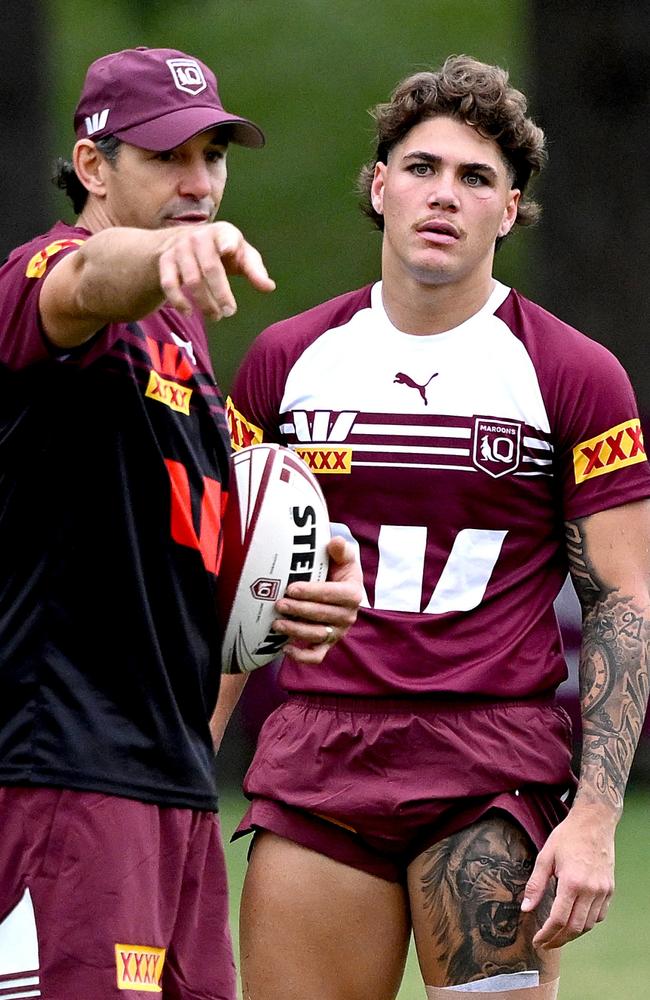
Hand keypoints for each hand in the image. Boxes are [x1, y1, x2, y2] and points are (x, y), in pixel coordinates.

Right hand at [158, 221, 274, 319]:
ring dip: (204, 302)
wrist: (186, 240)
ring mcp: (180, 248)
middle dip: (221, 293)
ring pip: (191, 279)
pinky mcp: (165, 261)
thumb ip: (255, 270)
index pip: (225, 236)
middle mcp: (199, 237)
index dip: (227, 242)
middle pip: (210, 267)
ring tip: (215, 316)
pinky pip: (169, 283)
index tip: (228, 249)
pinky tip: (189, 313)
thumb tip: (268, 287)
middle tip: (229, 312)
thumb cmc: (223, 250)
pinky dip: (179, 301)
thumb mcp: (241, 255)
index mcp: (222, 232)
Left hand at [271, 536, 362, 663]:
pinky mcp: (327, 643)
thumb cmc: (338, 569)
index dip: (313, 592)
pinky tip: (285, 649)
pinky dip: (302, 657)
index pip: (333, 595)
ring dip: (296, 631)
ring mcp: (338, 631)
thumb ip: (340, 550)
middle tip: (279, 604)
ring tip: (277, 623)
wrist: (339, 585)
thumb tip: (336, 541)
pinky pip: (317, 656)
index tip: (292, 588)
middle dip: (300, 611)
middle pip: (323, 616)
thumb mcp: (343, 557)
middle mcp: (348, 616)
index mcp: (353, 594)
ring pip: (318, 636)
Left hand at [521, 800, 615, 948]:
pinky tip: (575, 920)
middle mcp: (590, 890)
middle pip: (574, 928)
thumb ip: (535, 884)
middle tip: (545, 943)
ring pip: (588, 925)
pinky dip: (586, 923)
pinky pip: (599, 916)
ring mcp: (602, 891)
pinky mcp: (609, 889)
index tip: (537, 941)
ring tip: (557, 935)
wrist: (594, 823)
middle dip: (558, 940)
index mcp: (571, 882)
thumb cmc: (567, 837)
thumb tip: (526, 908)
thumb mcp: (545, 856)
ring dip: (572, 934)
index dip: (547, 934)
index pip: (559, 919)